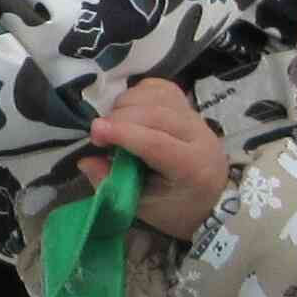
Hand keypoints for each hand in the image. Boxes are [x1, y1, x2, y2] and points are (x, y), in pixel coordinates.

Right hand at [85, 76, 229, 241]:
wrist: (211, 197)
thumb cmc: (176, 207)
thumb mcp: (144, 208)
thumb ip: (113, 185)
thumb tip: (85, 161)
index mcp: (193, 168)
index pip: (158, 143)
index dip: (124, 134)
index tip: (95, 132)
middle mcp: (200, 136)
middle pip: (156, 114)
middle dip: (119, 118)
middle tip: (97, 134)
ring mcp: (195, 117)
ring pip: (158, 96)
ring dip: (126, 104)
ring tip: (113, 123)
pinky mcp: (188, 106)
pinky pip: (161, 88)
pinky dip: (139, 93)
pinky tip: (129, 109)